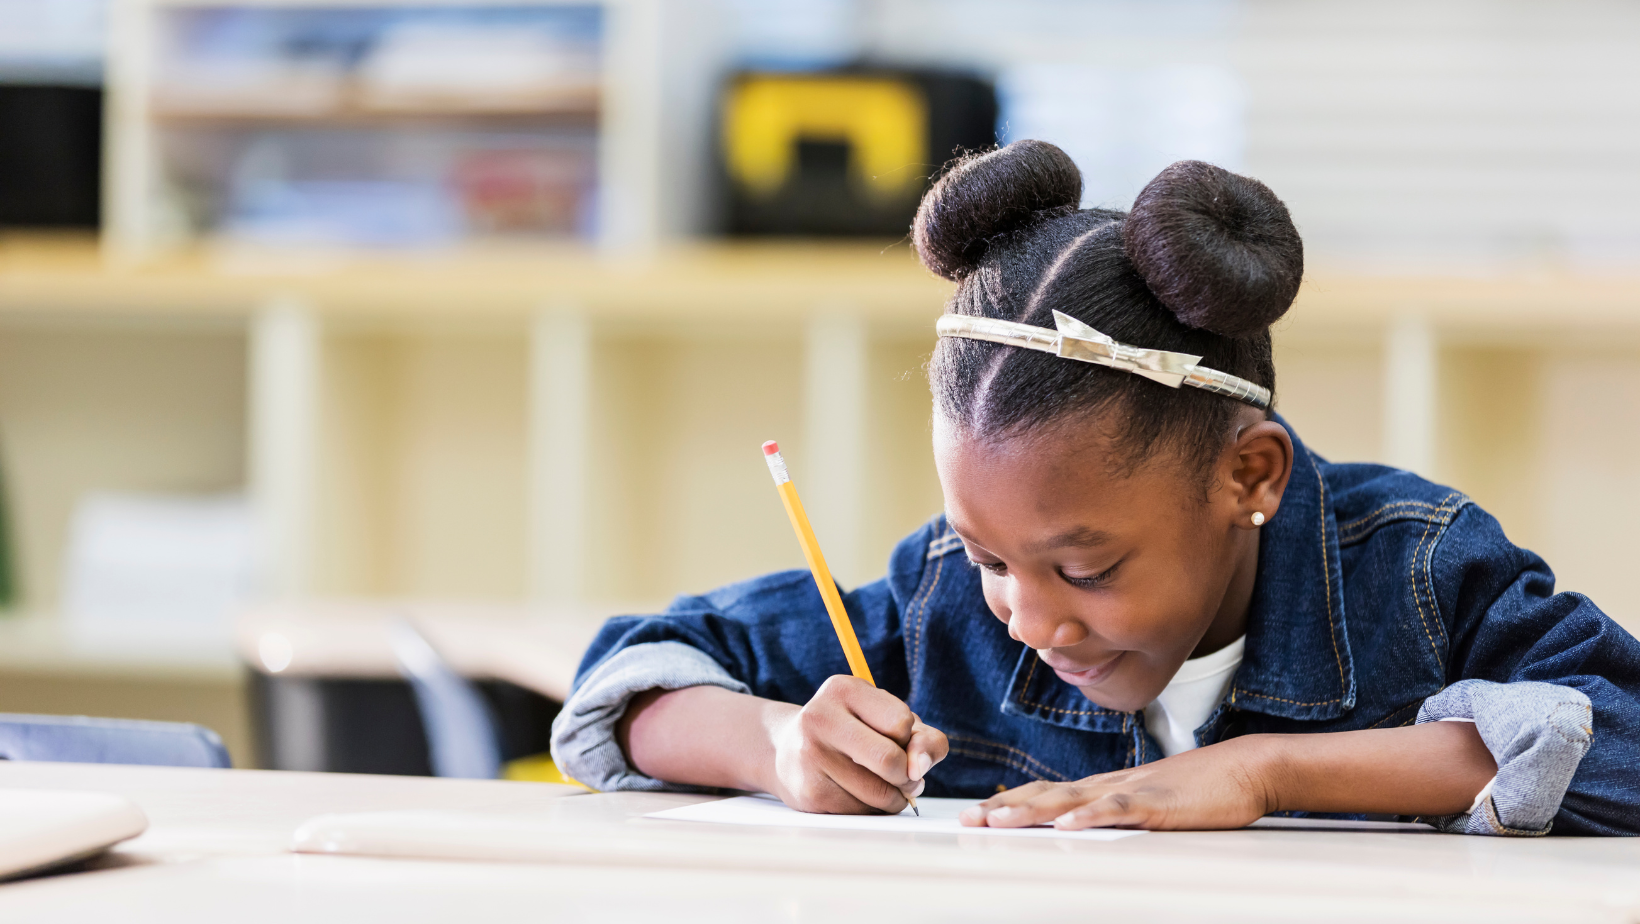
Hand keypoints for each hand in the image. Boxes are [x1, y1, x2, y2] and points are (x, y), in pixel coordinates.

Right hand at [765, 675, 948, 814]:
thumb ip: (925, 740)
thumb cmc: (853, 733)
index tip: (895, 740)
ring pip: (879, 793)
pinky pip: (861, 812)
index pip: (901, 722)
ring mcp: (810, 756)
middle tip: (904, 777)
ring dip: (893, 798)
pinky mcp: (808, 793)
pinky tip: (856, 794)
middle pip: (890, 760)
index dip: (908, 739)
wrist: (788, 751)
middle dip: (907, 777)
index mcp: (843, 689)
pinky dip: (871, 810)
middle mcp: (820, 717)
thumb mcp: (890, 722)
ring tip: (879, 785)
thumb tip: (919, 769)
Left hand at [959, 737, 1277, 830]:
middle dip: (1005, 808)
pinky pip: (1119, 809)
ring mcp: (1131, 790)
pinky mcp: (1158, 803)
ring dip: (1032, 811)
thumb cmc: (1199, 789)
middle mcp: (1108, 785)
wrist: (1245, 768)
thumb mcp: (1146, 803)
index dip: (1009, 802)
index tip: (976, 814)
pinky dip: (1091, 817)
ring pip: (1071, 801)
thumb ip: (1115, 813)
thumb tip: (1082, 828)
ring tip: (999, 821)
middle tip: (968, 820)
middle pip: (1046, 795)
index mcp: (1104, 787)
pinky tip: (1068, 826)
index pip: (1045, 793)